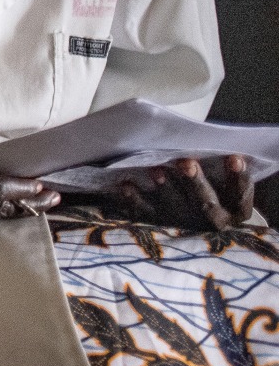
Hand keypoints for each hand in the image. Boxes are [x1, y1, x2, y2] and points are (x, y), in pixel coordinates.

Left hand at [104, 155, 254, 229]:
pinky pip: (146, 215)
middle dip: (195, 183)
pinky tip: (125, 185)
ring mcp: (188, 226)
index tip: (234, 157)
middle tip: (186, 163)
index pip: (241, 194)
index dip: (239, 178)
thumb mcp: (227, 183)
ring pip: (177, 210)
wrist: (205, 223)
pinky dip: (134, 200)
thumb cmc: (218, 191)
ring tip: (156, 170)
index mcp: (236, 210)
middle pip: (205, 204)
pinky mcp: (163, 226)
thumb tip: (208, 139)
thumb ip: (220, 167)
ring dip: (165, 189)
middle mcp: (214, 221)